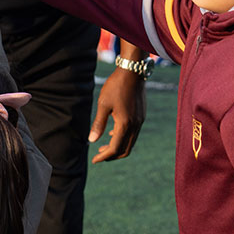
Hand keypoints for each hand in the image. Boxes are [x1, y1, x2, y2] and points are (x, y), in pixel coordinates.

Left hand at [89, 47, 147, 162]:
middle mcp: (135, 125)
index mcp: (125, 124)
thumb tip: (92, 141)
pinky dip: (123, 138)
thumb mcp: (103, 104)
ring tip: (103, 146)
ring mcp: (140, 121)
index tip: (94, 161)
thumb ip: (98, 124)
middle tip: (99, 156)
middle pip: (125, 150)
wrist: (133, 72)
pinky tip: (112, 133)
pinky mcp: (141, 116)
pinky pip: (133, 133)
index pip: (114, 148)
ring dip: (117, 147)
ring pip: (130, 142)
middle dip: (111, 155)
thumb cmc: (116, 87)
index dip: (104, 157)